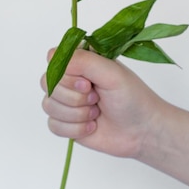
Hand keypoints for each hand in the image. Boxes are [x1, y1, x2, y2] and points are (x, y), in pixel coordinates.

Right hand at [41, 48, 163, 158]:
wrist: (141, 132)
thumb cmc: (133, 98)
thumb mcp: (111, 73)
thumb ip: (83, 61)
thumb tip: (53, 57)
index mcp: (81, 62)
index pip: (53, 60)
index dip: (66, 74)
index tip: (87, 83)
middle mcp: (71, 80)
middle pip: (47, 84)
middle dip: (74, 97)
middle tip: (97, 98)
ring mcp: (67, 102)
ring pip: (48, 105)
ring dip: (76, 114)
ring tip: (96, 113)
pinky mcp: (66, 123)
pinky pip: (53, 125)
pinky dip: (75, 129)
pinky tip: (92, 126)